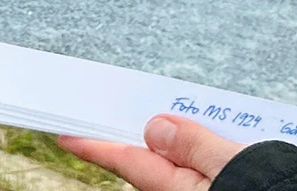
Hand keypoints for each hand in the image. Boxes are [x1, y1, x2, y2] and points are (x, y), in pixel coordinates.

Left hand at [60, 116, 246, 190]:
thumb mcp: (232, 163)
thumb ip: (194, 144)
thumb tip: (157, 127)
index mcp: (177, 188)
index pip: (127, 160)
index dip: (94, 145)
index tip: (64, 132)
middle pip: (148, 163)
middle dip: (137, 139)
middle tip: (119, 112)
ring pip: (174, 167)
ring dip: (171, 147)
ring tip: (168, 119)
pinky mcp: (214, 189)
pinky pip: (196, 171)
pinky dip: (193, 154)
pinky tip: (202, 142)